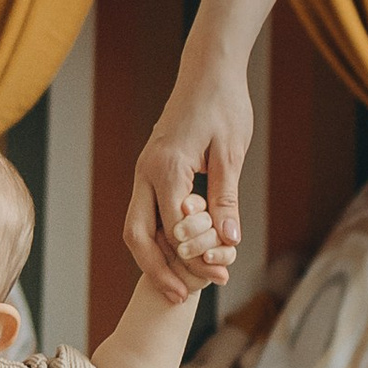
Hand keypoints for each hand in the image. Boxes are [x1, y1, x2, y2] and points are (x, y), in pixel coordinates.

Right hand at [125, 61, 252, 295]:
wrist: (208, 70)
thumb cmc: (224, 105)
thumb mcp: (231, 153)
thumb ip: (226, 197)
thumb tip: (228, 240)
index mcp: (166, 167)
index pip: (174, 229)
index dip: (195, 258)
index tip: (221, 274)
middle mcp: (146, 171)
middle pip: (137, 234)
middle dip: (156, 270)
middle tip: (180, 298)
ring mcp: (144, 170)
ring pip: (136, 226)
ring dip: (154, 259)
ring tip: (178, 286)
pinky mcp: (150, 169)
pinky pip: (145, 212)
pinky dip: (157, 239)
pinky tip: (179, 255)